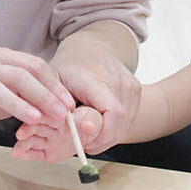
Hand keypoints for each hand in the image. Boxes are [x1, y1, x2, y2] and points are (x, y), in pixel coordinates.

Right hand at [0, 46, 73, 137]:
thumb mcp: (14, 90)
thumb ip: (34, 93)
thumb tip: (63, 107)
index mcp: (2, 56)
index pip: (34, 66)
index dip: (53, 85)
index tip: (68, 104)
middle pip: (18, 75)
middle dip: (43, 96)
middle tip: (59, 115)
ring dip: (17, 105)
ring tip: (34, 119)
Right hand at [11, 106, 104, 162]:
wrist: (91, 137)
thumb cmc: (92, 122)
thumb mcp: (94, 119)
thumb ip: (92, 121)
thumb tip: (89, 126)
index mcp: (60, 112)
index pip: (49, 111)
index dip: (43, 114)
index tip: (38, 117)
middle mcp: (49, 124)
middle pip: (36, 125)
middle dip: (29, 128)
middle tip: (22, 133)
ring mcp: (46, 138)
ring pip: (32, 138)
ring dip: (24, 141)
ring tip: (19, 145)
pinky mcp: (45, 152)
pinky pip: (33, 153)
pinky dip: (25, 153)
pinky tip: (18, 153)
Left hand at [49, 32, 140, 153]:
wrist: (90, 47)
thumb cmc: (69, 67)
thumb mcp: (54, 84)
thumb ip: (61, 106)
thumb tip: (79, 127)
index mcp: (96, 78)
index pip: (112, 113)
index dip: (100, 134)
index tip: (83, 142)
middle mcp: (118, 80)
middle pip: (119, 123)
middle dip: (101, 140)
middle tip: (84, 142)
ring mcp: (131, 85)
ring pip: (125, 125)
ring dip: (107, 136)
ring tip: (89, 131)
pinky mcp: (136, 90)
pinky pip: (128, 119)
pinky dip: (114, 128)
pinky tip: (100, 123)